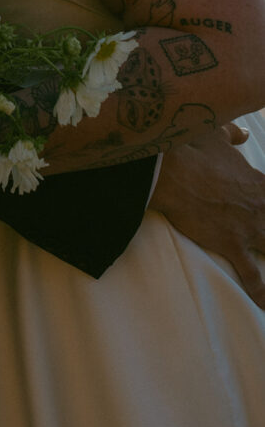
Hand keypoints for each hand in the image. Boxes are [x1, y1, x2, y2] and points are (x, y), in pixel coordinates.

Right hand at [150, 124, 264, 307]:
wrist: (171, 172)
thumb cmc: (192, 149)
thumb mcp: (215, 134)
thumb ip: (233, 134)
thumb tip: (243, 133)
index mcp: (262, 183)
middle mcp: (263, 208)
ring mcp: (250, 229)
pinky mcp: (232, 245)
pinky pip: (252, 275)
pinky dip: (261, 293)